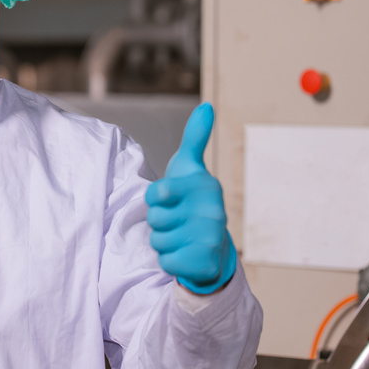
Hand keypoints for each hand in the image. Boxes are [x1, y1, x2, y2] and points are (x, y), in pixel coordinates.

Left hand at [144, 102, 236, 293]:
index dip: (155, 198)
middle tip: (178, 220)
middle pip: (154, 219)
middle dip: (159, 222)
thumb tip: (207, 105)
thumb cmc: (194, 200)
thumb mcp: (191, 167)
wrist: (214, 245)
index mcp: (205, 187)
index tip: (169, 198)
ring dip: (164, 241)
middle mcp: (212, 212)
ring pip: (158, 241)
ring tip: (182, 236)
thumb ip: (195, 138)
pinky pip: (166, 261)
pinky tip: (185, 253)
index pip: (155, 194)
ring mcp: (210, 239)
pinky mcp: (203, 262)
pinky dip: (170, 260)